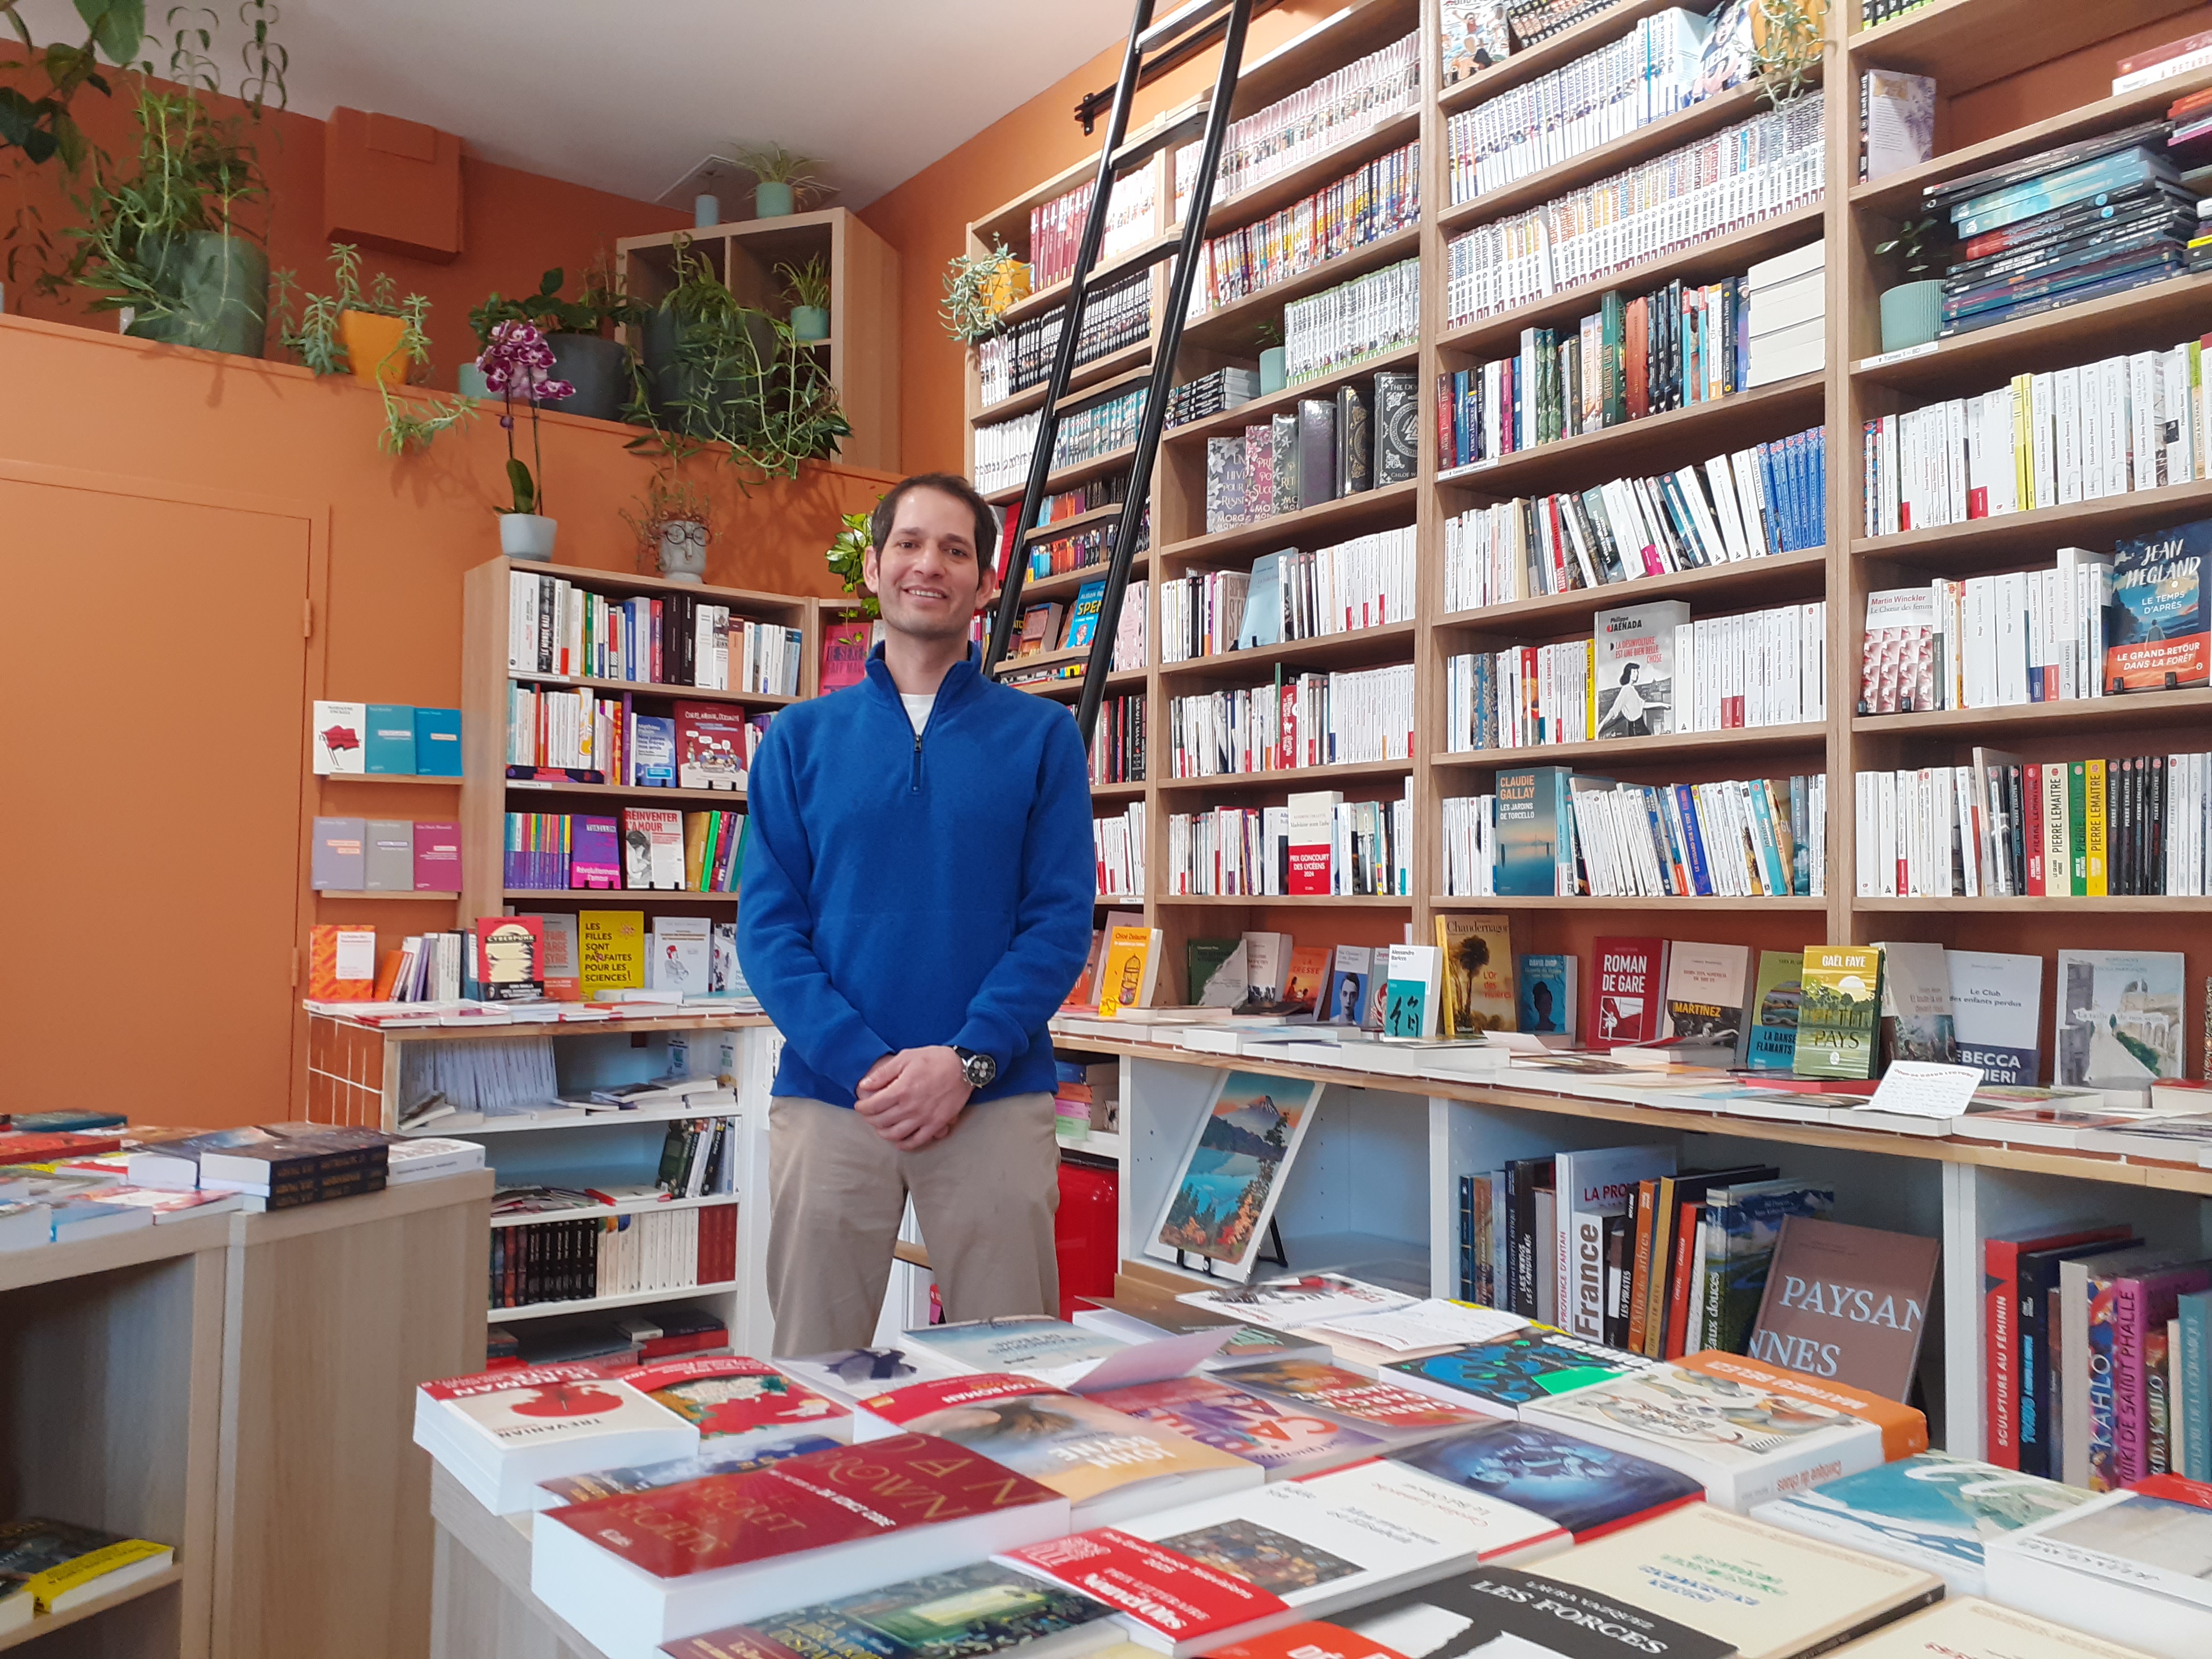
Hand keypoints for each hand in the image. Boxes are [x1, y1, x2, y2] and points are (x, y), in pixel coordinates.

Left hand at [853, 1046, 970, 1149]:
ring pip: (895, 1134)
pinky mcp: (936, 1124)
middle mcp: (910, 1107)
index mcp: (901, 1090)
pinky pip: (917, 1140)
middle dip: (870, 1119)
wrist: (964, 1068)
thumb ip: (883, 1073)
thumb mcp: (906, 1057)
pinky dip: (904, 1144)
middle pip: (881, 1121)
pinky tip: (898, 1141)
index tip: (860, 1105)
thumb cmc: (935, 1059)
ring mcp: (924, 1118)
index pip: (873, 1106)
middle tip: (868, 1114)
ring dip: (883, 1132)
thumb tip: (864, 1085)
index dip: (862, 1107)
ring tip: (880, 1126)